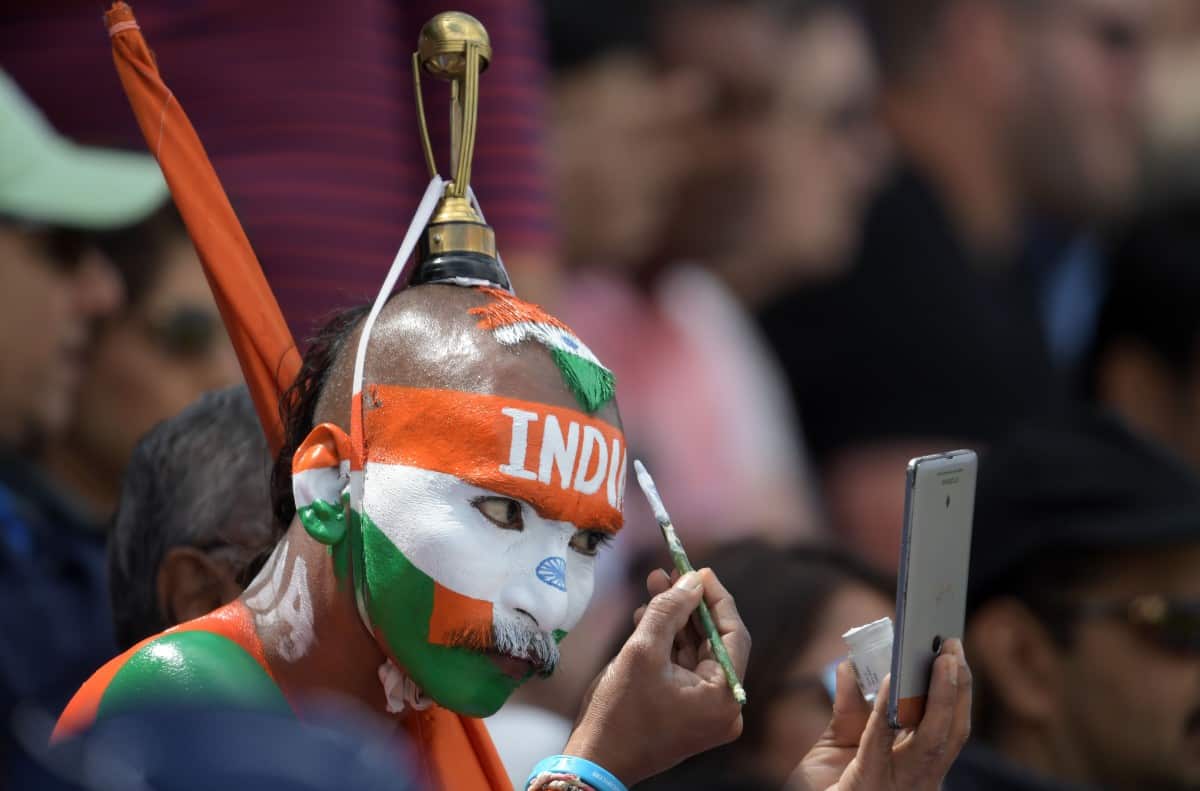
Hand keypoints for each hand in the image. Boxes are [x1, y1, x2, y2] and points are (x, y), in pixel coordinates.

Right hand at [563, 568, 750, 786]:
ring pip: (696, 652)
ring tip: (653, 588)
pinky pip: (684, 669)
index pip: (733, 634)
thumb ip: (670, 610)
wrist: (597, 760)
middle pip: (714, 641)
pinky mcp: (687, 713)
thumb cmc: (620, 711)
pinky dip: (669, 645)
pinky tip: (647, 619)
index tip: (698, 570)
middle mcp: (724, 707)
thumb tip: (692, 580)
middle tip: (669, 574)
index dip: (716, 598)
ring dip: (675, 621)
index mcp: (724, 697)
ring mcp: (706, 713)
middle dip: (689, 605)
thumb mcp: (643, 651)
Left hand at [789, 639, 971, 790]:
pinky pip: (881, 744)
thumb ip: (850, 705)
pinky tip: (893, 682)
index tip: (955, 654)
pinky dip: (889, 711)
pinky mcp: (869, 786)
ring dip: (941, 697)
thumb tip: (851, 664)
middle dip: (957, 688)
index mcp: (916, 767)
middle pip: (950, 733)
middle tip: (954, 647)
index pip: (947, 729)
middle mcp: (917, 780)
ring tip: (941, 660)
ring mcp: (899, 787)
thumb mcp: (839, 739)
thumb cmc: (825, 784)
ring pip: (933, 741)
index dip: (956, 693)